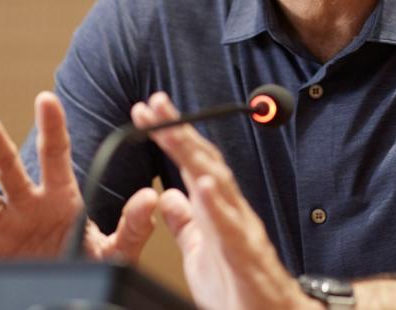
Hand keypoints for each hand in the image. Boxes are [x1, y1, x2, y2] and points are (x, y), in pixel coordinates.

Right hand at [0, 91, 157, 262]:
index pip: (55, 155)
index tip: (46, 98)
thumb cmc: (84, 267)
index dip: (52, 127)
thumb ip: (133, 226)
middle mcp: (28, 204)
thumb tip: (150, 198)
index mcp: (61, 197)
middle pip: (9, 167)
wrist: (58, 299)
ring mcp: (4, 226)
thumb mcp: (114, 251)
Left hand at [132, 92, 317, 309]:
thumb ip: (185, 223)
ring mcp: (242, 233)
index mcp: (218, 212)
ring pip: (219, 186)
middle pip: (204, 164)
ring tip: (173, 131)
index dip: (172, 136)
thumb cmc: (238, 290)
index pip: (193, 164)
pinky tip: (202, 184)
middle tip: (155, 104)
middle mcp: (232, 214)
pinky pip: (231, 229)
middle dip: (179, 132)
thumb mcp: (199, 252)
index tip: (149, 112)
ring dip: (195, 157)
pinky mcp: (246, 258)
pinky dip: (216, 205)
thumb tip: (169, 196)